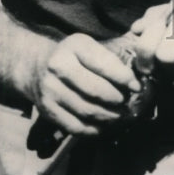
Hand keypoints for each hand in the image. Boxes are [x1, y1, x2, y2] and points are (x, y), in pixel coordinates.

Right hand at [26, 32, 141, 136]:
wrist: (37, 66)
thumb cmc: (73, 56)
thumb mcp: (88, 46)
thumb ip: (109, 58)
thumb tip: (136, 79)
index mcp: (74, 45)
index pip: (103, 64)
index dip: (123, 77)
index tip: (136, 86)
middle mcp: (59, 66)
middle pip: (95, 90)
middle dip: (117, 98)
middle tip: (128, 102)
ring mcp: (50, 90)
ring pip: (87, 110)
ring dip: (109, 116)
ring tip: (120, 114)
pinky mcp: (47, 111)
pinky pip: (75, 126)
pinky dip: (94, 129)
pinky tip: (105, 125)